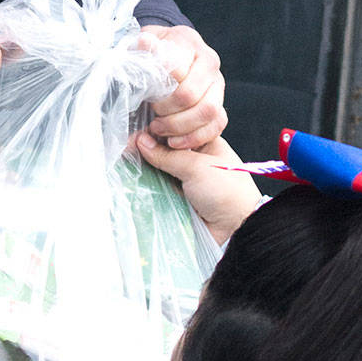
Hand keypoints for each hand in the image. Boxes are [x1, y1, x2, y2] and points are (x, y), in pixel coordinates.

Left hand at [135, 25, 226, 149]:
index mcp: (188, 43)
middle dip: (166, 111)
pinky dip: (195, 137)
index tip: (146, 96)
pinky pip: (217, 124)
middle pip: (190, 95)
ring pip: (207, 111)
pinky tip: (174, 141)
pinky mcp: (220, 104)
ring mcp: (218, 84)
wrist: (169, 57)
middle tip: (151, 116)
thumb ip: (142, 48)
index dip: (159, 89)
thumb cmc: (152, 54)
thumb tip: (145, 42)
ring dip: (179, 126)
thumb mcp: (142, 46)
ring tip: (159, 128)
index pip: (177, 70)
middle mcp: (209, 62)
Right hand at [136, 133, 260, 246]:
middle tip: (128, 149)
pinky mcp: (178, 198)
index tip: (137, 134)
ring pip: (159, 169)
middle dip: (147, 149)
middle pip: (165, 150)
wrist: (235, 229)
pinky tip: (132, 179)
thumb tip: (141, 141)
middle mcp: (195, 160)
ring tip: (126, 162)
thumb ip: (166, 155)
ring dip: (144, 168)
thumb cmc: (226, 192)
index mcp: (206, 144)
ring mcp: (186, 180)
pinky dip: (146, 185)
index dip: (157, 132)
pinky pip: (158, 188)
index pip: (177, 132)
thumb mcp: (196, 166)